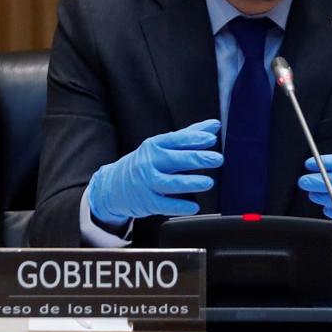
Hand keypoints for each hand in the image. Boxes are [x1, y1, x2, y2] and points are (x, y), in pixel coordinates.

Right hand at [88, 119, 223, 226]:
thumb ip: (189, 136)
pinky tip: (194, 206)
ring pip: (170, 183)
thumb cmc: (145, 163)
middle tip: (217, 159)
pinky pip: (165, 205)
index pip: (176, 140)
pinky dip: (180, 206)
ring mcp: (147, 183)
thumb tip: (214, 125)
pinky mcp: (147, 202)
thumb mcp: (162, 146)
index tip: (211, 139)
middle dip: (197, 159)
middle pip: (175, 160)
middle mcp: (150, 163)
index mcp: (155, 145)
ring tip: (208, 182)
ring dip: (190, 183)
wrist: (114, 186)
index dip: (194, 138)